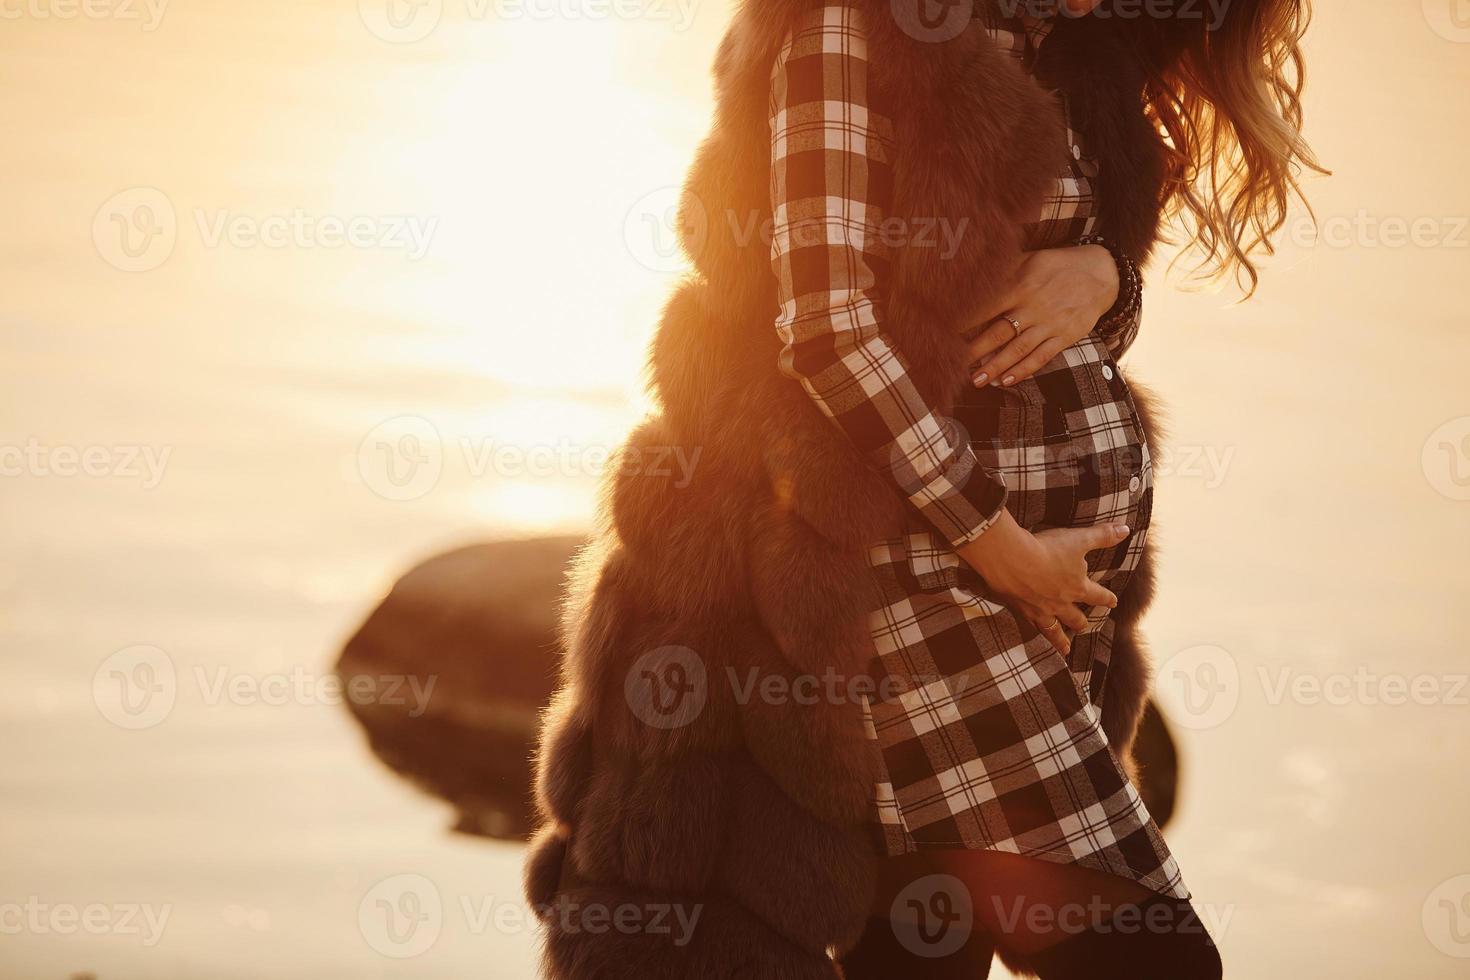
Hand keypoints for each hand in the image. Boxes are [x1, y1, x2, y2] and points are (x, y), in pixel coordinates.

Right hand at [956, 509, 1125, 655]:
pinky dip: (1036, 635)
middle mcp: (1061, 603)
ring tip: (1065, 650)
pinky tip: (1034, 637)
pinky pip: (1032, 627)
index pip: (1097, 595)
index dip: (1107, 598)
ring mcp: (1041, 610)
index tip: (1114, 602)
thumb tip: (1126, 529)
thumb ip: (1102, 536)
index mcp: (1077, 587)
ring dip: (1061, 640)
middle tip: (1084, 627)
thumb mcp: (1078, 539)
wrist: (1012, 559)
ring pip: (1054, 630)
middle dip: (1082, 622)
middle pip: (1076, 618)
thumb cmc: (1047, 548)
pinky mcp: (1021, 610)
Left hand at [967, 245, 1117, 387]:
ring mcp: (1049, 323)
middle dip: (975, 351)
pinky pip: (1042, 357)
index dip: (964, 321)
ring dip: (996, 367)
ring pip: (1018, 349)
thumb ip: (1004, 271)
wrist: (1102, 272)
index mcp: (1020, 285)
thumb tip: (972, 275)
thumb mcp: (1031, 259)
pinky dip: (1024, 370)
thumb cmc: (1058, 265)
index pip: (986, 306)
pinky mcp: (1065, 336)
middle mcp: (1033, 306)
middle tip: (953, 365)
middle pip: (998, 332)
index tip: (944, 333)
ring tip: (976, 381)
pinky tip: (1008, 381)